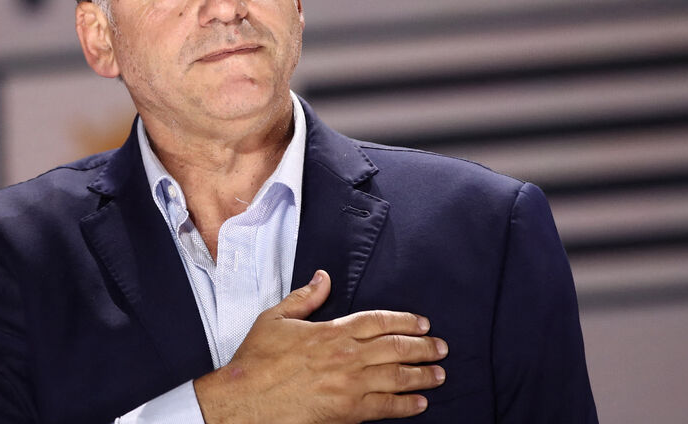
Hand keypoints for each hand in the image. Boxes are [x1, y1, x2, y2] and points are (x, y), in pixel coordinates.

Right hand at [194, 270, 447, 423]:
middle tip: (442, 348)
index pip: (378, 321)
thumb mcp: (275, 319)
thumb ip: (303, 298)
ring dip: (422, 375)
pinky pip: (386, 407)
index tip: (422, 323)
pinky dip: (406, 405)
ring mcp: (350, 385)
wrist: (245, 400)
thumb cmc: (257, 361)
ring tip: (439, 374)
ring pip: (397, 377)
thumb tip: (322, 277)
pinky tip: (420, 403)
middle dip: (423, 347)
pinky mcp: (348, 411)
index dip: (404, 321)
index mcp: (332, 331)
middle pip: (396, 347)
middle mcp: (348, 356)